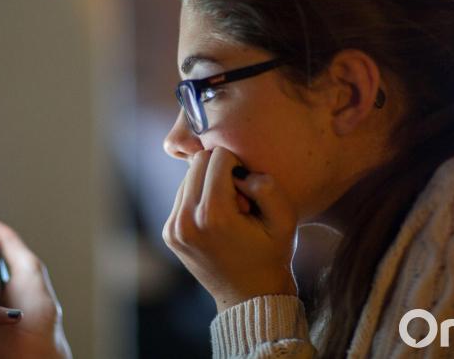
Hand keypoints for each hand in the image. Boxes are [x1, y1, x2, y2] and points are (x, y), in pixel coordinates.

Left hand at [162, 147, 298, 312]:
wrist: (250, 296)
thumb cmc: (271, 255)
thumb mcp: (284, 220)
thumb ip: (267, 186)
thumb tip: (240, 172)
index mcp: (213, 215)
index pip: (218, 156)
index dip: (238, 165)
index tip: (248, 191)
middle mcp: (186, 220)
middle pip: (198, 161)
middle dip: (220, 170)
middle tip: (238, 197)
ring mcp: (173, 228)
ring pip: (188, 176)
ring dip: (208, 183)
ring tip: (228, 211)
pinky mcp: (169, 233)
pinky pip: (182, 196)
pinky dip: (199, 198)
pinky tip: (216, 220)